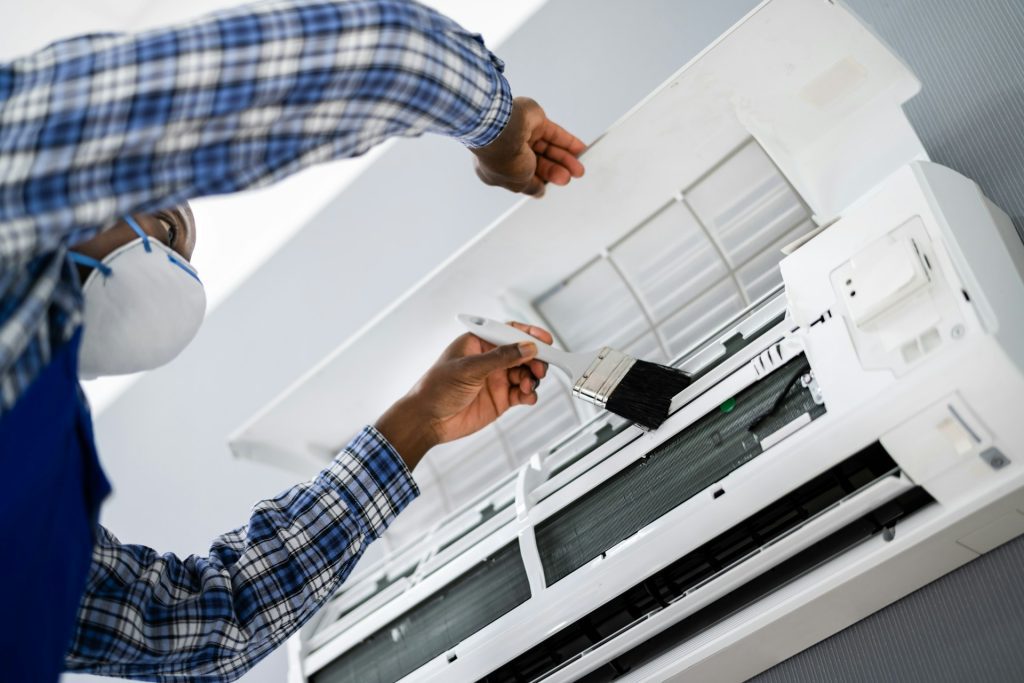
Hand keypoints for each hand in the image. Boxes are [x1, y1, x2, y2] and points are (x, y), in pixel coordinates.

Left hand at [374, 322, 552, 468]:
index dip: (529, 334)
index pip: (509, 332)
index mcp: (479, 343)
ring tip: (527, 385)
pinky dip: (529, 394)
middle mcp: (490, 360)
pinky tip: (527, 396)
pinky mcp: (500, 399)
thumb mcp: (469, 368)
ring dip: (532, 378)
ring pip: (525, 373)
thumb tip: (526, 348)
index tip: (545, 340)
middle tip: (540, 368)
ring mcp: (496, 379)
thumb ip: (501, 358)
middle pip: (523, 353)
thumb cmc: (436, 388)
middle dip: (535, 359)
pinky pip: (522, 393)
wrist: (427, 421)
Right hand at [471, 97, 585, 197]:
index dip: (539, 182)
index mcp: (500, 167)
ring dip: (564, 159)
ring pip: (548, 149)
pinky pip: (555, 134)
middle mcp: (510, 150)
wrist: (502, 129)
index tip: (549, 187)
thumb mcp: (518, 183)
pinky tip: (580, 150)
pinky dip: (568, 142)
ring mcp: (523, 135)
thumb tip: (539, 193)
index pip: (524, 177)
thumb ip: (531, 187)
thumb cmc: (502, 157)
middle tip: (567, 178)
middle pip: (539, 163)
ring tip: (577, 169)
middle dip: (555, 172)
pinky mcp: (535, 122)